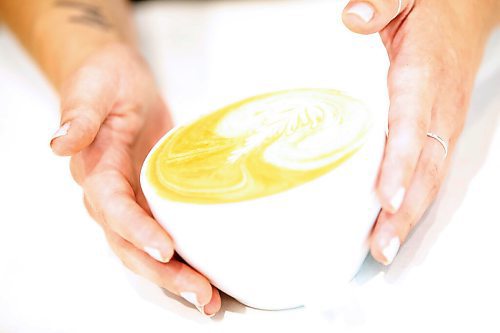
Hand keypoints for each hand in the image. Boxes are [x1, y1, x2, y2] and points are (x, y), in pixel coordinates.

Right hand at [50, 43, 220, 316]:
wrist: (119, 81)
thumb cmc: (105, 80)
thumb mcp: (93, 89)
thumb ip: (79, 116)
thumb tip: (59, 143)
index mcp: (96, 171)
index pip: (113, 208)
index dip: (136, 230)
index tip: (164, 248)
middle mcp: (111, 196)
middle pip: (131, 244)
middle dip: (163, 272)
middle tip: (199, 291)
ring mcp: (133, 201)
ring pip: (147, 249)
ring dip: (176, 277)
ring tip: (209, 297)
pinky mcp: (154, 199)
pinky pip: (165, 233)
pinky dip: (185, 257)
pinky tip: (208, 273)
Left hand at [342, 0, 497, 263]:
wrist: (465, 9)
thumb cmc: (433, 7)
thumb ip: (381, 4)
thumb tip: (353, 17)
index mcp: (422, 75)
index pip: (412, 127)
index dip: (400, 164)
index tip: (386, 197)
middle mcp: (437, 106)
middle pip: (423, 167)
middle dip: (403, 211)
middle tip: (380, 246)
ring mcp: (443, 122)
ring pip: (429, 177)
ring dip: (408, 215)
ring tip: (384, 247)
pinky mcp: (441, 129)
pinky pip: (430, 170)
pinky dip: (414, 200)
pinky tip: (395, 220)